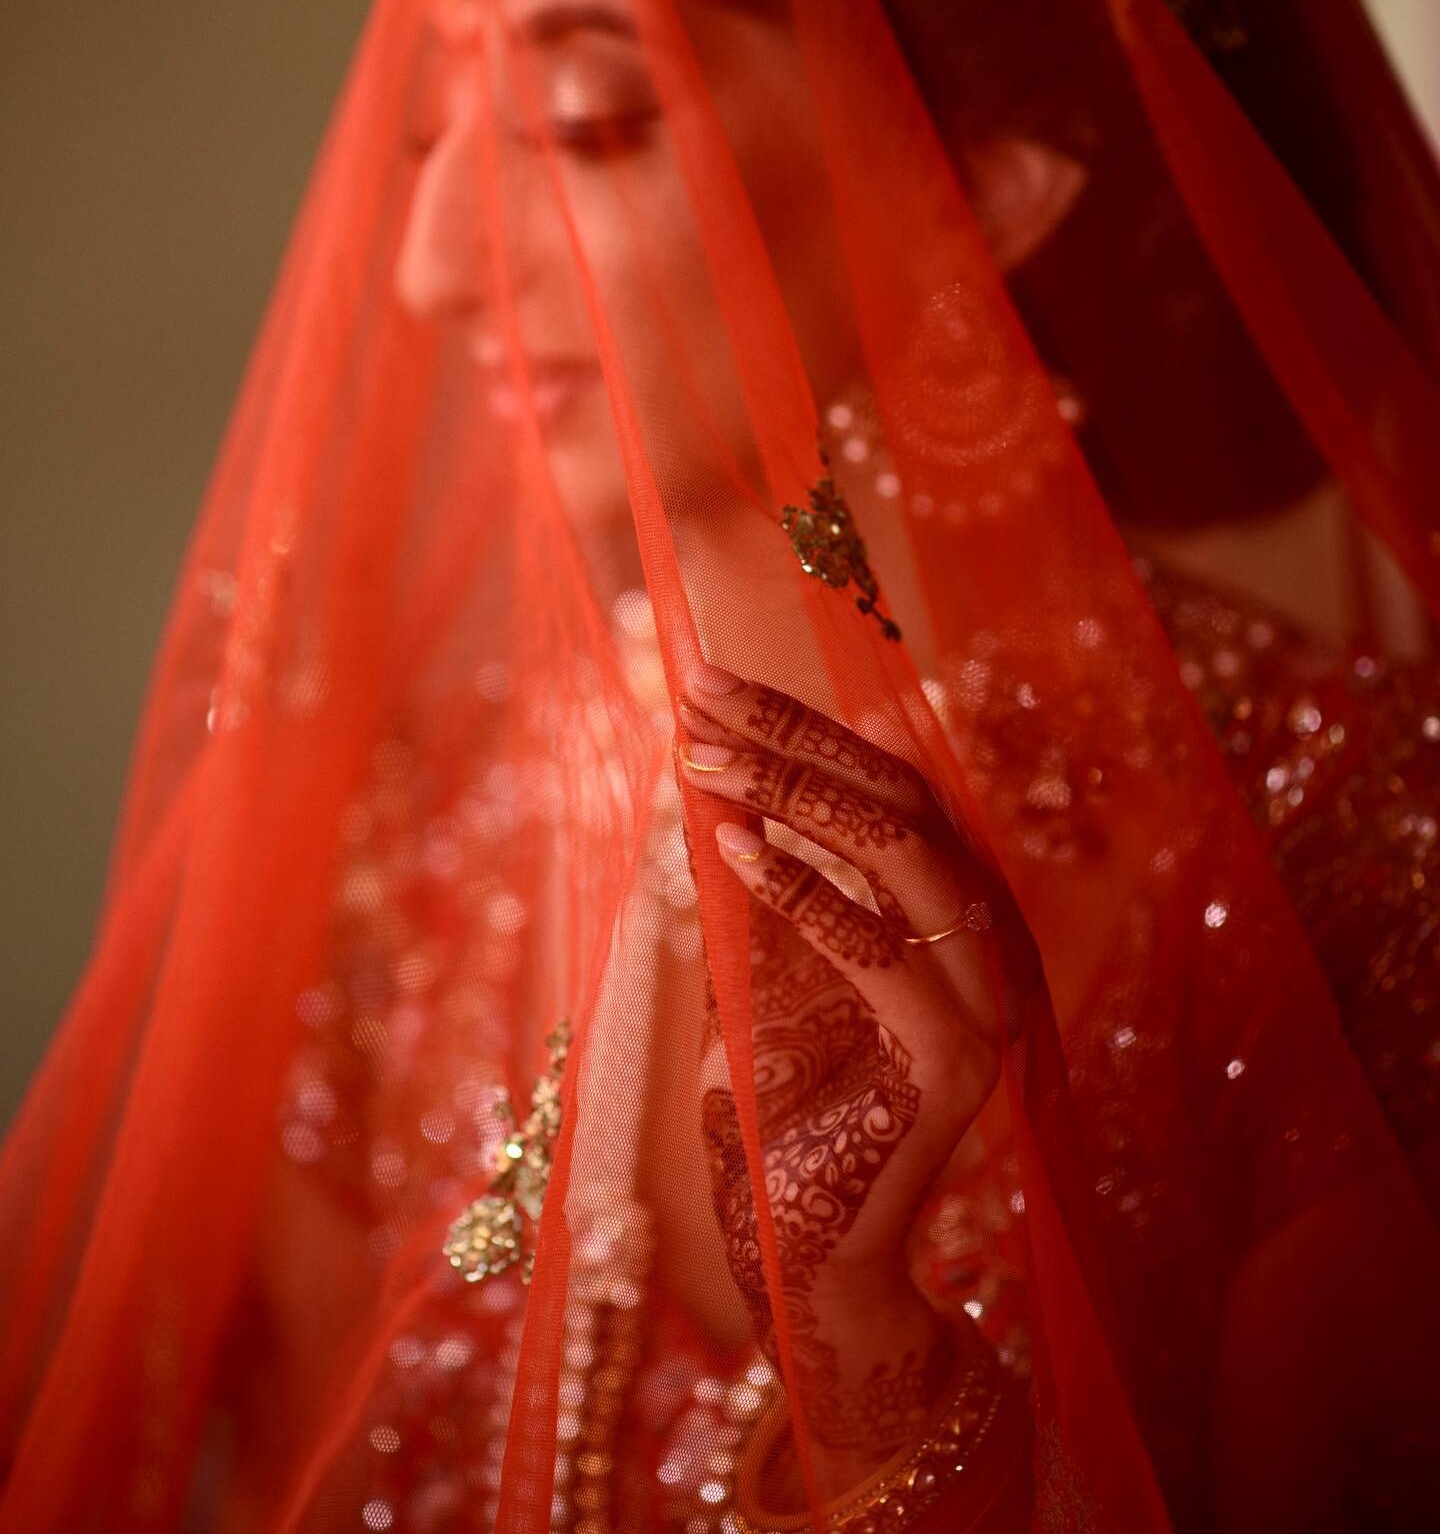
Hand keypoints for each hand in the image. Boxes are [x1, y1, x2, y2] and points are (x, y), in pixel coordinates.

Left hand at [676, 664, 1004, 1491]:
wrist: (804, 1257)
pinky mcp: (958, 1065)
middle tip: (699, 689)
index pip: (889, 790)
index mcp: (951, 921)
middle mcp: (985, 949)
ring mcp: (985, 1005)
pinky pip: (877, 953)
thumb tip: (721, 781)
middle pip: (901, 803)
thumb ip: (763, 890)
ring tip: (698, 756)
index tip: (711, 683)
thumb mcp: (760, 976)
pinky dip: (802, 893)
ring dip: (792, 793)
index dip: (803, 728)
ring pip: (902, 855)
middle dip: (794, 736)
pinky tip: (731, 846)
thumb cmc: (775, 1116)